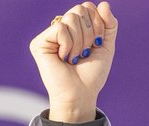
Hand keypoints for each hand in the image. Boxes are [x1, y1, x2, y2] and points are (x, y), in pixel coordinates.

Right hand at [28, 2, 118, 122]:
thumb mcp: (106, 46)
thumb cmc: (92, 74)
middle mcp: (61, 28)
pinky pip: (61, 28)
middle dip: (90, 33)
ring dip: (80, 42)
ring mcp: (49, 35)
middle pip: (80, 9)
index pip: (88, 7)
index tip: (97, 44)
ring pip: (71, 18)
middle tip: (85, 53)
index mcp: (75, 28)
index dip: (98, 24)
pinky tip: (65, 58)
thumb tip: (105, 3)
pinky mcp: (39, 42)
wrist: (81, 93)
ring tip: (75, 58)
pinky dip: (69, 45)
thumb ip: (109, 24)